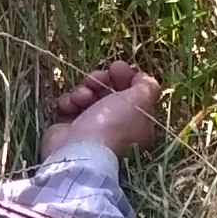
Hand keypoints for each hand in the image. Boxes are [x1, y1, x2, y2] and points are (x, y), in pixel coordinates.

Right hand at [40, 58, 163, 163]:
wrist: (79, 150)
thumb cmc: (113, 123)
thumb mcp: (139, 100)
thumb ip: (147, 86)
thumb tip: (143, 78)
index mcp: (137, 124)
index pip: (134, 94)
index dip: (126, 77)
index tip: (117, 67)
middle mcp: (116, 126)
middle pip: (109, 92)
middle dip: (102, 80)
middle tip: (96, 78)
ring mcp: (91, 127)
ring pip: (88, 95)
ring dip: (84, 90)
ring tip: (82, 97)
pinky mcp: (69, 128)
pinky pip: (70, 104)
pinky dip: (69, 102)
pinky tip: (70, 106)